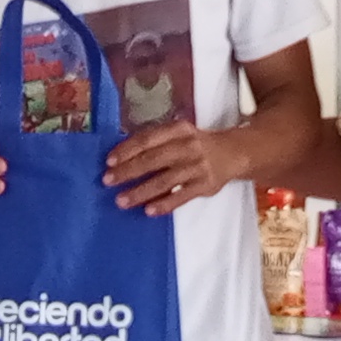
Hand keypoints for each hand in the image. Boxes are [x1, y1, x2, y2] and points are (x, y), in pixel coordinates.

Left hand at [104, 120, 237, 215]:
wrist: (233, 152)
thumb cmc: (195, 144)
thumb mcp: (179, 134)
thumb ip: (156, 142)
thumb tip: (122, 157)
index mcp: (178, 130)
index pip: (148, 139)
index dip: (127, 150)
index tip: (109, 161)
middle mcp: (188, 146)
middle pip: (154, 159)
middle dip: (128, 171)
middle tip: (108, 181)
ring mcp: (198, 166)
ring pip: (165, 181)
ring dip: (141, 191)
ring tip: (122, 200)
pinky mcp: (205, 185)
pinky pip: (182, 196)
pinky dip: (164, 204)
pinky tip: (148, 210)